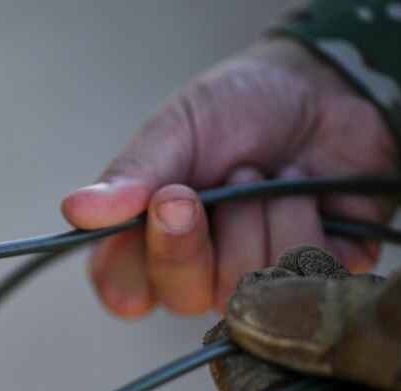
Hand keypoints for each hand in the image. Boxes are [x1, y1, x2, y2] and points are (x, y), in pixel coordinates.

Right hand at [62, 37, 400, 316]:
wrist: (325, 83)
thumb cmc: (240, 108)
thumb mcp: (178, 129)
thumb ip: (133, 174)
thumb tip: (75, 210)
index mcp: (151, 242)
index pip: (125, 291)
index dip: (134, 272)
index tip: (161, 209)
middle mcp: (202, 271)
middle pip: (184, 298)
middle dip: (196, 238)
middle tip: (214, 182)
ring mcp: (260, 280)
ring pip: (245, 287)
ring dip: (254, 214)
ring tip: (265, 170)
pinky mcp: (319, 276)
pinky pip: (303, 276)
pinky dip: (301, 219)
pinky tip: (304, 188)